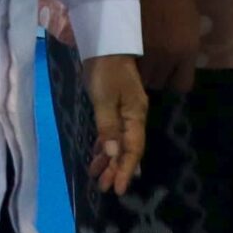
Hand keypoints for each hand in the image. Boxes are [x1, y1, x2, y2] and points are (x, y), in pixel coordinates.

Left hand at [82, 54, 147, 194]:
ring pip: (119, 142)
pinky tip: (97, 155)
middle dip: (116, 169)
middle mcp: (134, 116)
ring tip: (96, 176)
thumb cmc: (104, 70)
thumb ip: (108, 128)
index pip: (133, 149)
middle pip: (127, 149)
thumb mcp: (104, 99)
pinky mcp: (115, 106)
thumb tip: (113, 154)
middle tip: (103, 187)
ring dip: (108, 159)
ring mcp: (125, 111)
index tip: (118, 189)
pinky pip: (112, 132)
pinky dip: (105, 145)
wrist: (105, 43)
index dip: (126, 170)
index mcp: (136, 115)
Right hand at [135, 0, 200, 95]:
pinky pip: (127, 65)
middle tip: (152, 62)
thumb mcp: (191, 23)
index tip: (170, 72)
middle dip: (156, 75)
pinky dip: (127, 62)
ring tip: (138, 57)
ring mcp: (145, 52)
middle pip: (159, 83)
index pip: (182, 85)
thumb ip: (185, 48)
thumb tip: (178, 66)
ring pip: (141, 77)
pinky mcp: (127, 44)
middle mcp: (167, 56)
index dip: (175, 80)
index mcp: (187, 50)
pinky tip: (127, 51)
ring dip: (140, 71)